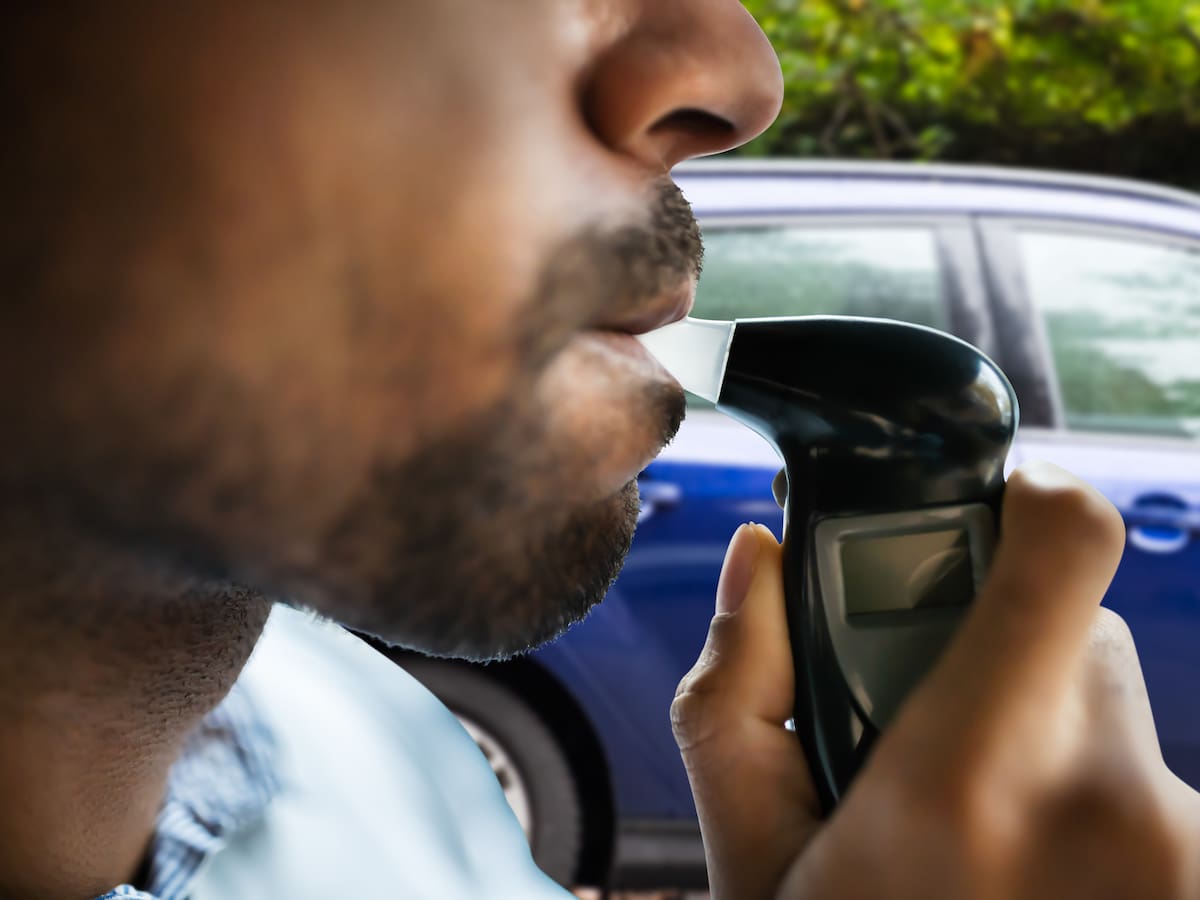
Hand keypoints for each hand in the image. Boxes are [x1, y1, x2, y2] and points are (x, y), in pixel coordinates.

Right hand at [672, 462, 1199, 898]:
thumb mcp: (755, 864)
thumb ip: (738, 689)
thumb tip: (759, 555)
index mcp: (971, 781)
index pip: (1068, 547)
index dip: (1031, 501)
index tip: (989, 515)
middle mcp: (1113, 811)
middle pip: (1075, 631)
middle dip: (1000, 657)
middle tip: (934, 745)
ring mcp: (1185, 860)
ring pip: (1113, 718)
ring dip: (1047, 748)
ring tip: (985, 849)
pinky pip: (1150, 795)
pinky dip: (1095, 817)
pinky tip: (1034, 889)